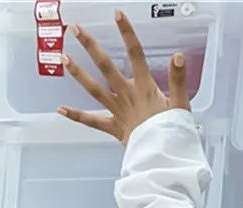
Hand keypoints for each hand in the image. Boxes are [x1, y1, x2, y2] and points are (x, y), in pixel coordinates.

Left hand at [57, 9, 188, 143]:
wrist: (164, 159)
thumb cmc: (174, 134)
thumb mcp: (181, 106)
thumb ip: (178, 80)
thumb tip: (178, 56)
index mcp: (144, 87)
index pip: (135, 55)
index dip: (127, 33)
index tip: (117, 14)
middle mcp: (127, 95)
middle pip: (106, 66)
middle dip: (91, 46)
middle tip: (74, 29)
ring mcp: (118, 111)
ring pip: (94, 90)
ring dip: (78, 73)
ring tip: (63, 58)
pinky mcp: (114, 128)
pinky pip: (92, 122)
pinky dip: (77, 116)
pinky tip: (61, 109)